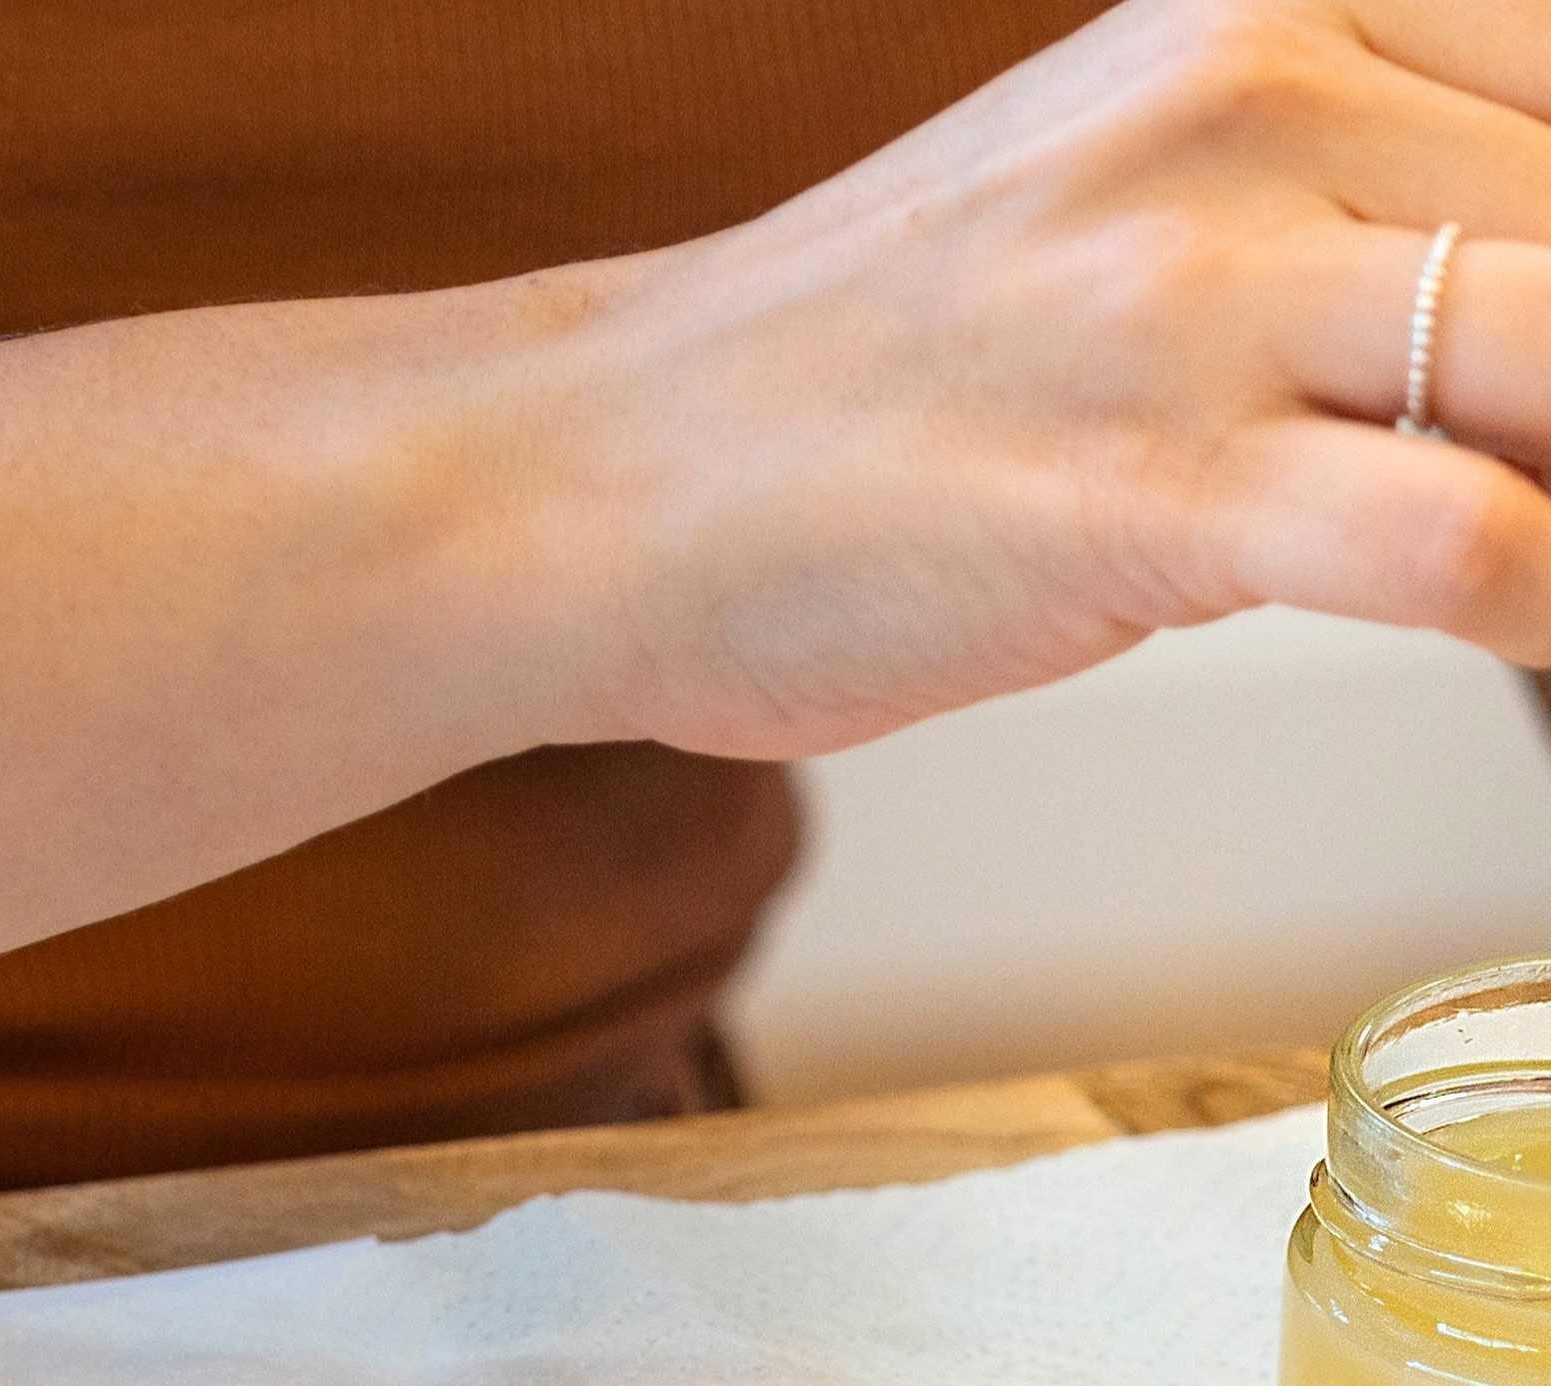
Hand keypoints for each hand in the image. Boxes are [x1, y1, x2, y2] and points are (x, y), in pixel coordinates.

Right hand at [525, 0, 1550, 756]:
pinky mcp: (1141, 485)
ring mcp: (1192, 295)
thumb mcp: (1130, 210)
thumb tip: (1529, 356)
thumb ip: (1344, 220)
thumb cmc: (861, 377)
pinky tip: (1521, 642)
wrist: (609, 475)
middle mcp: (1252, 105)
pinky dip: (1540, 607)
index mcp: (1272, 10)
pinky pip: (1455, 539)